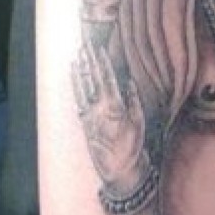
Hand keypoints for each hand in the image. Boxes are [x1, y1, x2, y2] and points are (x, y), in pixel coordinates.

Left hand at [72, 40, 146, 192]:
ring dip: (81, 69)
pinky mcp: (83, 122)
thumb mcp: (140, 124)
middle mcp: (98, 108)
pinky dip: (75, 84)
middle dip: (90, 60)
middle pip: (93, 78)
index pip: (107, 78)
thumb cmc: (132, 147)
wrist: (119, 171)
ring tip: (79, 53)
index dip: (103, 62)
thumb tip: (129, 82)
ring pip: (82, 86)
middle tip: (86, 43)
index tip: (99, 47)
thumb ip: (134, 101)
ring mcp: (88, 115)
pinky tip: (74, 75)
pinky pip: (77, 98)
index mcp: (114, 107)